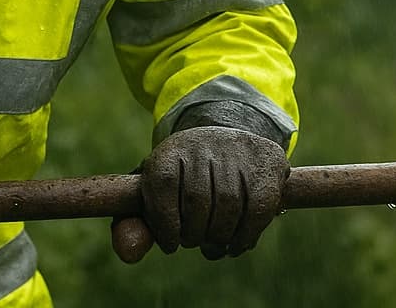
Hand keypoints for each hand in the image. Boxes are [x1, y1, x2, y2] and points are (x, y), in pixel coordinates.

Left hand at [115, 126, 288, 261]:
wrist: (227, 148)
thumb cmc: (184, 186)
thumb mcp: (154, 199)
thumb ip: (134, 225)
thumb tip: (128, 253)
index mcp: (168, 152)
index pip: (161, 187)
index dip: (165, 226)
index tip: (171, 243)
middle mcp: (202, 143)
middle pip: (197, 201)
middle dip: (195, 234)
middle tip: (196, 240)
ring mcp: (237, 149)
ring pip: (228, 205)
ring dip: (220, 237)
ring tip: (215, 244)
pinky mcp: (267, 160)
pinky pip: (258, 208)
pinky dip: (246, 235)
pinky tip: (236, 243)